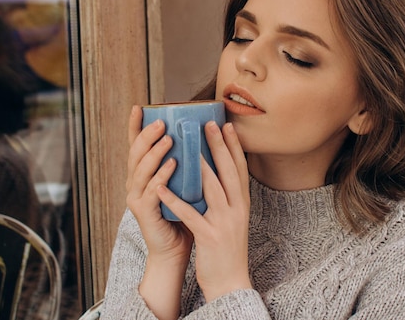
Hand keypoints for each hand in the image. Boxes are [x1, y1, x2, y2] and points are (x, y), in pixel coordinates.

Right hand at [125, 106, 192, 319]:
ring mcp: (136, 198)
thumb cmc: (182, 214)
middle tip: (161, 121)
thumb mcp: (184, 183)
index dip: (136, 126)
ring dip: (154, 153)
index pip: (137, 145)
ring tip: (168, 138)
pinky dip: (161, 176)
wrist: (176, 250)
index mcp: (143, 174)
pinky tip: (173, 165)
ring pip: (140, 170)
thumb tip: (202, 135)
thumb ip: (185, 163)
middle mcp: (135, 183)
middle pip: (135, 153)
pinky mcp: (144, 213)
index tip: (139, 106)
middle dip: (146, 134)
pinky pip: (151, 191)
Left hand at [157, 121, 251, 301]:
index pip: (240, 170)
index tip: (228, 126)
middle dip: (219, 146)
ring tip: (187, 145)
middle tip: (209, 124)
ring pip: (213, 188)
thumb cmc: (226, 248)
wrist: (230, 282)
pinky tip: (162, 186)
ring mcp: (224, 223)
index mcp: (242, 204)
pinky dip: (176, 200)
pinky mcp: (209, 236)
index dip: (235, 147)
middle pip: (229, 172)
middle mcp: (237, 210)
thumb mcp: (233, 218)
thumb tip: (217, 172)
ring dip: (201, 165)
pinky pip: (190, 214)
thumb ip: (227, 197)